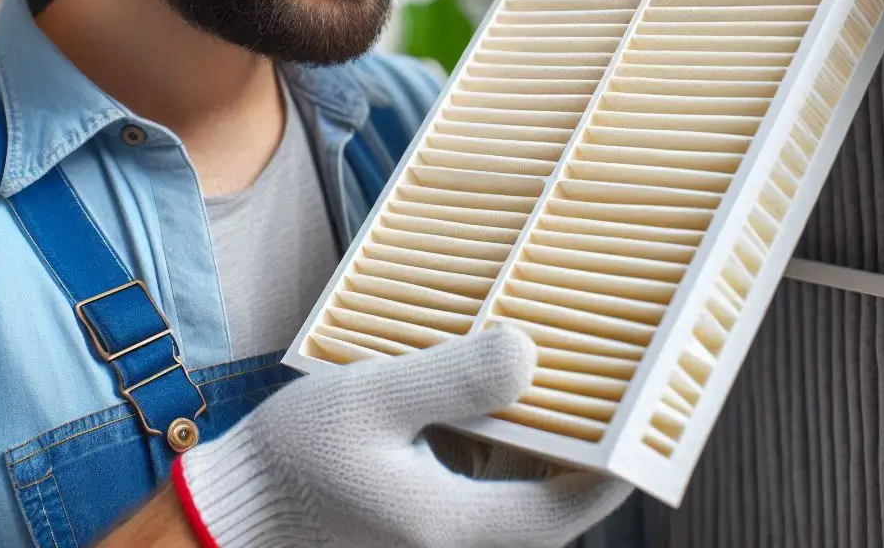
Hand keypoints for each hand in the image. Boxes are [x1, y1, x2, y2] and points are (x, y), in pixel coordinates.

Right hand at [177, 326, 630, 547]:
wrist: (239, 511)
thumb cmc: (297, 460)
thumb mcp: (372, 401)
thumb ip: (450, 379)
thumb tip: (528, 355)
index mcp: (454, 526)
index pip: (564, 508)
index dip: (613, 466)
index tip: (644, 420)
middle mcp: (456, 543)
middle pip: (549, 506)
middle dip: (584, 452)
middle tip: (608, 390)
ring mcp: (439, 538)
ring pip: (518, 500)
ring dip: (544, 449)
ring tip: (559, 385)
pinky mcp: (424, 523)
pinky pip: (485, 495)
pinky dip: (504, 453)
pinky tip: (493, 403)